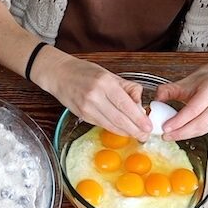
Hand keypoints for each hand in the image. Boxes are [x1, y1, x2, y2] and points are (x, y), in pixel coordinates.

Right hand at [38, 54, 152, 139]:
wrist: (59, 74)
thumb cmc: (85, 72)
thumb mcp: (110, 74)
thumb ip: (127, 89)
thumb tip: (140, 106)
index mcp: (105, 82)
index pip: (125, 104)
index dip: (138, 118)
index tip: (148, 126)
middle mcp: (95, 96)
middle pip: (119, 118)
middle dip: (135, 129)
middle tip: (146, 135)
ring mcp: (87, 107)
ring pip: (111, 125)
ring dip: (125, 132)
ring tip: (138, 135)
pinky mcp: (82, 115)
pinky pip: (102, 125)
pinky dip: (114, 129)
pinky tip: (123, 130)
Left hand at [154, 59, 207, 140]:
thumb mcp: (187, 80)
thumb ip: (169, 90)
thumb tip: (155, 102)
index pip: (194, 109)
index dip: (179, 120)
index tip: (165, 127)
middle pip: (200, 123)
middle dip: (181, 132)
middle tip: (166, 135)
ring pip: (204, 128)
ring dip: (186, 134)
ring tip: (171, 135)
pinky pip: (207, 128)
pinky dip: (193, 132)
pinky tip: (183, 132)